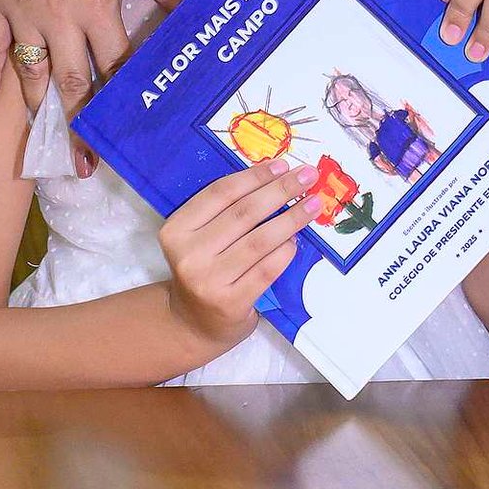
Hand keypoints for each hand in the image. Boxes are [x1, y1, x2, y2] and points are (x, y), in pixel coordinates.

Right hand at [0, 0, 186, 174]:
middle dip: (81, 128)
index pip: (116, 65)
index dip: (122, 103)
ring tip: (48, 147)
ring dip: (40, 111)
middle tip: (85, 166)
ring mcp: (22, 11)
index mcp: (98, 3)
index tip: (127, 135)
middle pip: (73, 83)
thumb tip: (202, 19)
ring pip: (32, 73)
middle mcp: (58, 14)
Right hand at [161, 159, 321, 351]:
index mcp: (176, 230)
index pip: (220, 193)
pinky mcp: (231, 303)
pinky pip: (267, 269)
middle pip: (244, 213)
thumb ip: (226, 212)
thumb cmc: (204, 271)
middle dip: (280, 190)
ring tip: (312, 204)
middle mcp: (189, 254)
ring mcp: (209, 281)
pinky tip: (297, 239)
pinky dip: (286, 251)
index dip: (255, 176)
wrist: (192, 323)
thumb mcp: (200, 238)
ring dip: (291, 219)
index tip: (283, 164)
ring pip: (259, 240)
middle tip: (307, 177)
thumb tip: (275, 177)